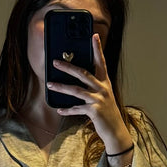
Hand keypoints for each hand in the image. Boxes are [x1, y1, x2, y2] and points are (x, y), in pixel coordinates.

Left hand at [47, 33, 131, 153]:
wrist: (116, 131)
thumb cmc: (107, 113)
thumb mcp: (103, 97)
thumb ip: (93, 87)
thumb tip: (77, 80)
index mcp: (105, 83)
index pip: (101, 62)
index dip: (97, 49)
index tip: (94, 35)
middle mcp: (102, 89)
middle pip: (83, 74)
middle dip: (68, 67)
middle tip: (55, 62)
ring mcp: (98, 100)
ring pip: (76, 90)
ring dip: (61, 87)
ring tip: (50, 85)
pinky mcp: (94, 111)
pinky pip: (77, 109)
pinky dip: (68, 110)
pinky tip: (60, 109)